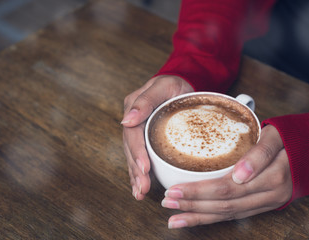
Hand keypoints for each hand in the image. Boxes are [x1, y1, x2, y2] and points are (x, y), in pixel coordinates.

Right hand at [122, 75, 193, 199]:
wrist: (181, 83)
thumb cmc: (174, 84)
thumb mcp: (163, 86)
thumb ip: (145, 101)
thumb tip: (127, 120)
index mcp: (134, 109)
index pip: (133, 134)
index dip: (137, 152)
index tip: (144, 168)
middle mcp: (133, 122)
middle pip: (131, 149)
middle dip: (136, 170)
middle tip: (142, 188)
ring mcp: (138, 131)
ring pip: (134, 156)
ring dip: (136, 176)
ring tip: (139, 193)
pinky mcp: (146, 139)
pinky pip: (140, 157)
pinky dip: (139, 173)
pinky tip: (140, 187)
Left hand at [161, 125, 291, 228]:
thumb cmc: (289, 139)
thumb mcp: (276, 136)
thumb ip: (259, 154)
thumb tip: (239, 175)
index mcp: (270, 177)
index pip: (226, 189)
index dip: (198, 192)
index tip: (174, 190)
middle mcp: (267, 195)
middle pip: (223, 205)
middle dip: (192, 205)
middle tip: (167, 202)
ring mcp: (264, 203)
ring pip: (227, 215)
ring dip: (198, 217)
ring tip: (174, 218)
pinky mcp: (260, 206)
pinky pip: (233, 216)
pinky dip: (211, 219)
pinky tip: (194, 219)